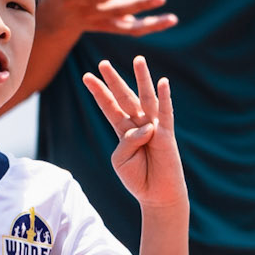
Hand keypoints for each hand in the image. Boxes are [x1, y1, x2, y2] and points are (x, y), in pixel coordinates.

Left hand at [82, 56, 187, 212]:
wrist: (157, 195)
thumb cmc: (138, 178)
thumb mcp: (121, 160)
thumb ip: (126, 141)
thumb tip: (145, 126)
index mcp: (124, 131)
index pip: (110, 107)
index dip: (99, 92)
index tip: (87, 76)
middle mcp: (139, 124)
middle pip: (124, 97)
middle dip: (114, 80)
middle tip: (102, 63)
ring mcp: (154, 127)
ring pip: (146, 98)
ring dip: (142, 78)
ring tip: (138, 59)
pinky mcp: (167, 135)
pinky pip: (166, 113)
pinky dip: (165, 98)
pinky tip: (163, 83)